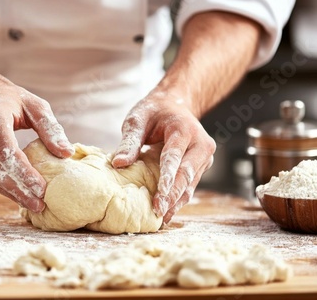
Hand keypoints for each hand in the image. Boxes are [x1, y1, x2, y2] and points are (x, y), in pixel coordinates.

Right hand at [0, 77, 73, 212]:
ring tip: (31, 204)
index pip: (7, 151)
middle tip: (39, 204)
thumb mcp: (35, 106)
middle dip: (18, 190)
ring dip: (9, 193)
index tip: (42, 189)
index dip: (24, 173)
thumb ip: (51, 128)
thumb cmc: (12, 99)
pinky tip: (16, 193)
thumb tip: (67, 154)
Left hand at [112, 91, 215, 222]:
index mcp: (184, 130)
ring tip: (161, 218)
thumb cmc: (154, 111)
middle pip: (186, 174)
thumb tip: (118, 164)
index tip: (159, 197)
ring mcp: (204, 157)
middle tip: (158, 212)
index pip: (175, 157)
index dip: (167, 179)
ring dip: (176, 202)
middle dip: (172, 196)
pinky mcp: (201, 166)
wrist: (175, 104)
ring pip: (190, 184)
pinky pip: (190, 185)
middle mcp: (200, 144)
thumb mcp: (137, 120)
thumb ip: (130, 141)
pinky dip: (178, 199)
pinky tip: (167, 212)